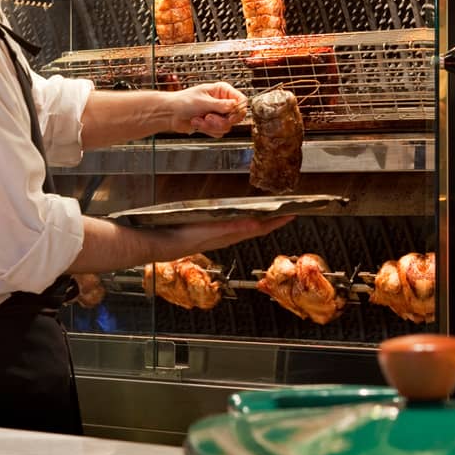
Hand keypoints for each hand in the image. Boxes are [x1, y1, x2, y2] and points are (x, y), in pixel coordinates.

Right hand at [156, 215, 294, 260]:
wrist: (161, 243)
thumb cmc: (183, 237)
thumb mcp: (209, 230)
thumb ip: (232, 227)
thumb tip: (255, 224)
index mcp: (230, 234)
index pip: (260, 228)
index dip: (277, 222)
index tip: (293, 213)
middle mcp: (228, 235)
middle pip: (257, 227)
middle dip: (273, 220)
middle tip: (286, 210)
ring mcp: (219, 234)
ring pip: (247, 226)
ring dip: (260, 219)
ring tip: (269, 211)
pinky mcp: (210, 231)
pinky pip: (233, 224)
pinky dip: (242, 218)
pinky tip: (240, 215)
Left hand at [169, 82, 246, 137]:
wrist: (170, 113)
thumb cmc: (183, 102)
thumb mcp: (203, 101)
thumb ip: (220, 105)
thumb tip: (235, 105)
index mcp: (222, 91)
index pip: (241, 100)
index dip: (239, 110)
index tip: (230, 116)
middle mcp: (223, 102)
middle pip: (236, 116)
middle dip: (221, 121)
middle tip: (208, 118)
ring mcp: (218, 114)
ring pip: (227, 126)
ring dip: (211, 126)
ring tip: (199, 119)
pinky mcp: (213, 125)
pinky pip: (219, 132)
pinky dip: (207, 130)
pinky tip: (197, 122)